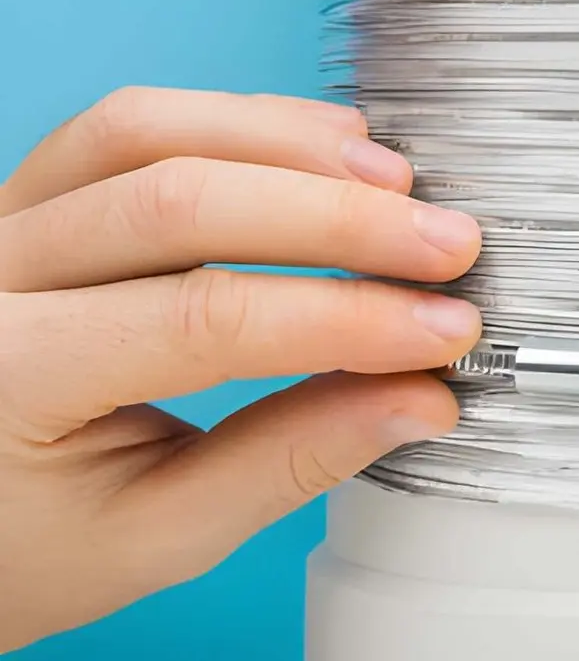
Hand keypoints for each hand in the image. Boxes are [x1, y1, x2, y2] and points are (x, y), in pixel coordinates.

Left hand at [0, 88, 482, 650]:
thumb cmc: (21, 543)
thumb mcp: (149, 536)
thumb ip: (287, 462)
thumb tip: (420, 399)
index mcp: (5, 378)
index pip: (202, 320)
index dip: (344, 318)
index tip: (444, 331)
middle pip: (178, 201)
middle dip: (339, 218)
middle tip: (449, 246)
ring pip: (147, 130)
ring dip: (290, 143)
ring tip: (398, 181)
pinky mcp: (24, 192)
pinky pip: (129, 124)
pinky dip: (240, 120)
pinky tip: (325, 148)